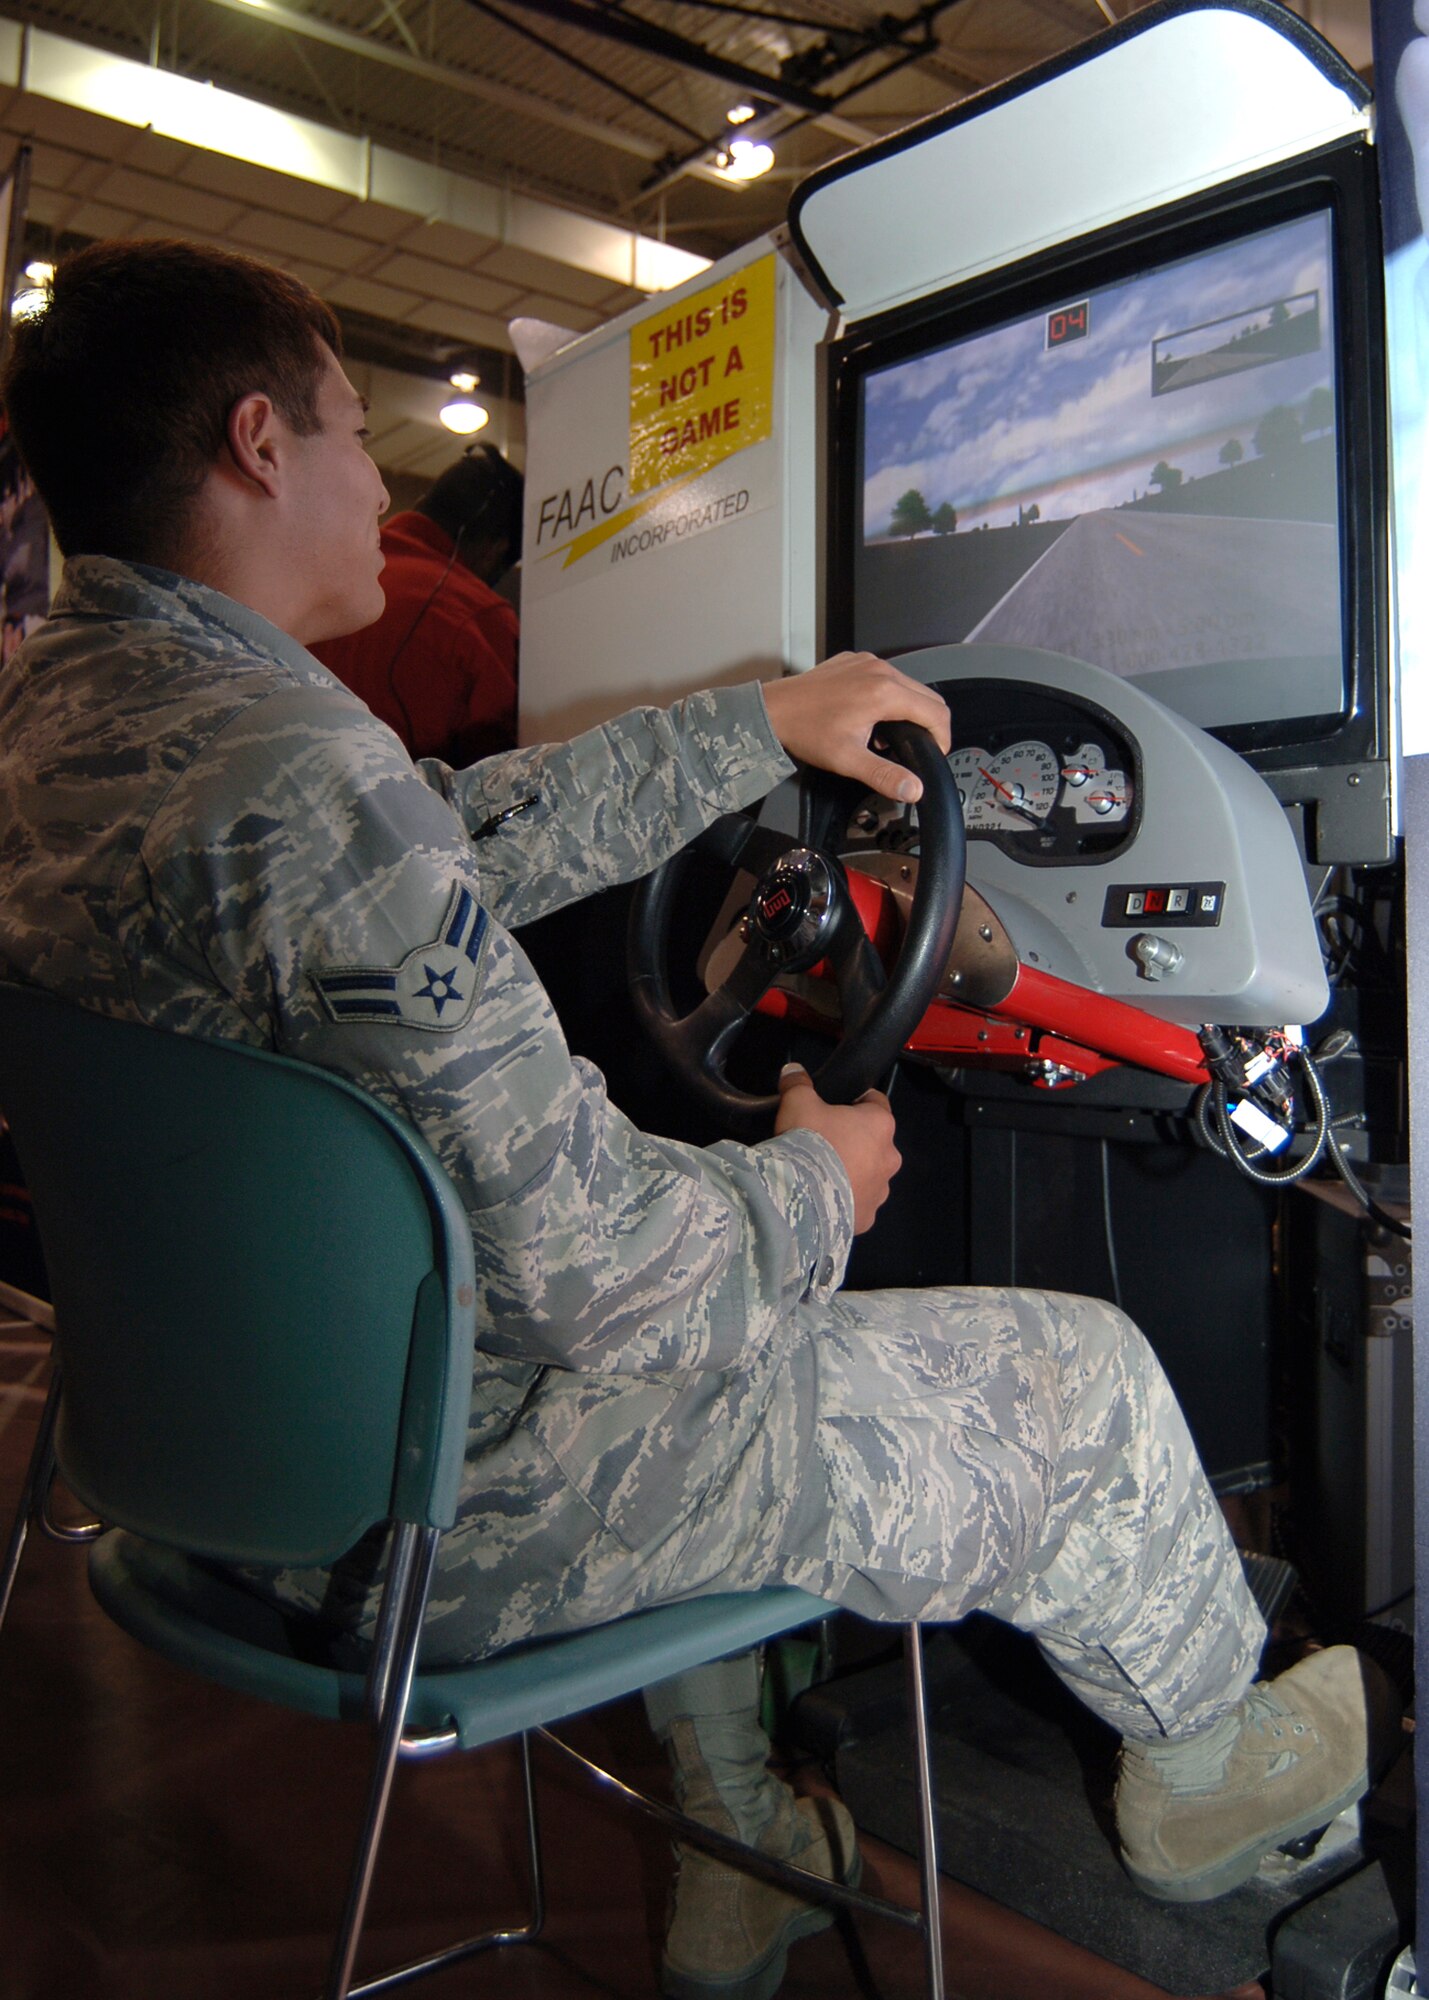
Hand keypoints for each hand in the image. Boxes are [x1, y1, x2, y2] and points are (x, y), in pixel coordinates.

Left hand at [761, 652, 951, 804]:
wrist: (773, 711)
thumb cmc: (806, 731)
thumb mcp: (848, 760)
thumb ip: (885, 775)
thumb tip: (913, 789)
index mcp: (885, 692)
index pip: (935, 712)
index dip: (942, 737)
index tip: (935, 753)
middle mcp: (880, 670)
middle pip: (927, 696)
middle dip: (929, 723)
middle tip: (917, 747)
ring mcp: (867, 662)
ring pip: (908, 684)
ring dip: (909, 709)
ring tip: (890, 735)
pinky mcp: (855, 661)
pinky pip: (886, 676)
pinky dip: (889, 695)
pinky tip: (871, 716)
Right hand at [775, 1063, 900, 1234]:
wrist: (802, 1197)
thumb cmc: (808, 1142)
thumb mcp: (797, 1103)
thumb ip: (798, 1084)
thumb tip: (792, 1070)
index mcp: (880, 1124)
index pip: (876, 1102)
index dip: (857, 1100)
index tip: (839, 1105)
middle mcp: (889, 1158)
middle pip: (874, 1142)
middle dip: (854, 1141)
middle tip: (824, 1141)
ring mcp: (881, 1191)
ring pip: (869, 1175)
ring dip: (852, 1173)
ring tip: (821, 1174)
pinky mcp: (868, 1218)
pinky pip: (858, 1204)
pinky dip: (845, 1200)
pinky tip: (823, 1199)